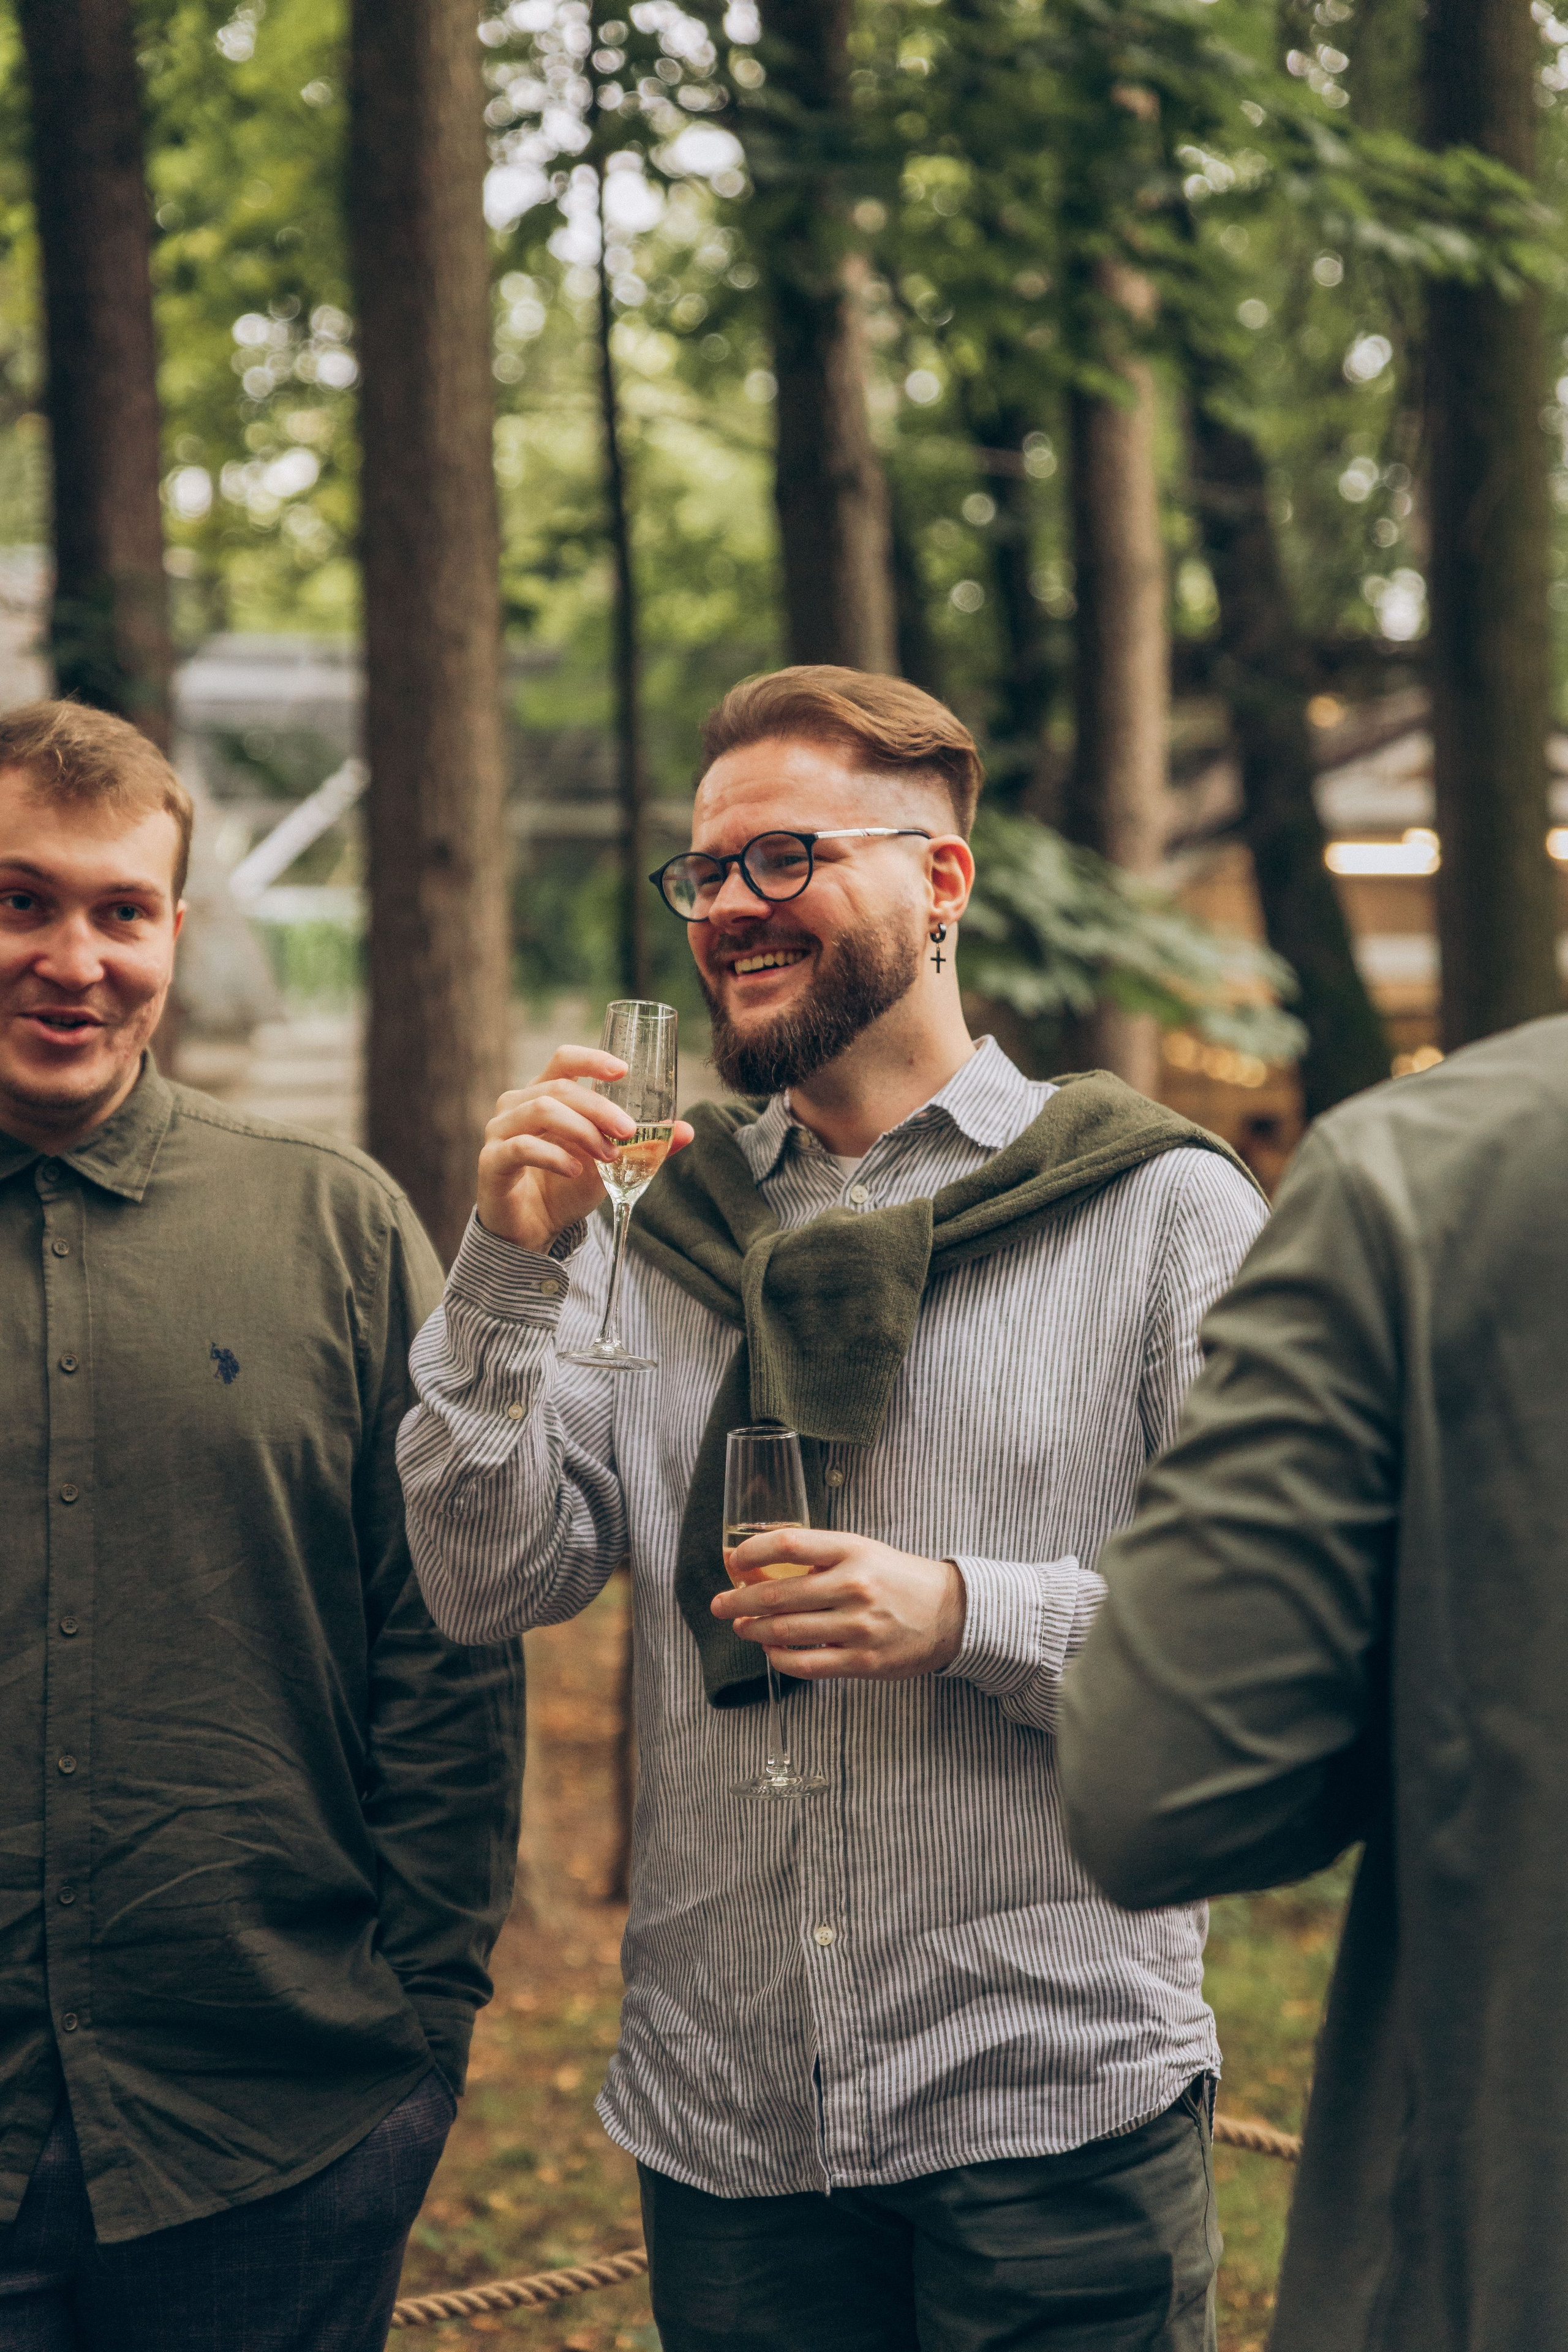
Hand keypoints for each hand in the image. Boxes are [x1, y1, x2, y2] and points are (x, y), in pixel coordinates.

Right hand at [476, 1046, 694, 1251]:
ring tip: (608, 1156)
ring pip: (541, 1110)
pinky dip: (554, 1156)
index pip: (563, 1059)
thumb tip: (688, 1130)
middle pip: (560, 1088)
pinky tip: (575, 1171)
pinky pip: (522, 1147)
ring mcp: (499, 1131)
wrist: (531, 1230)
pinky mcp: (491, 1162)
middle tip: (629, 1131)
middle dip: (600, 1107)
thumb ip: (642, 1146)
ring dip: (582, 1130)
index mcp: (542, 1093)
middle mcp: (516, 1105)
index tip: (623, 1070)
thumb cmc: (565, 1187)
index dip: (592, 1059)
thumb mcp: (609, 1165)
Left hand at [711, 1530, 966, 1680]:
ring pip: (786, 1632)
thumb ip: (816, 1558)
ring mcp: (859, 1627)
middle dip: (738, 1601)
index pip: (789, 1544)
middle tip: (719, 1604)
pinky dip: (779, 1659)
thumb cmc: (895, 1578)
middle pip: (778, 1594)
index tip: (733, 1561)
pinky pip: (806, 1665)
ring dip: (753, 1630)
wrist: (950, 1613)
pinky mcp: (863, 1662)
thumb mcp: (861, 1551)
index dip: (751, 1552)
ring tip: (741, 1626)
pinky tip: (771, 1651)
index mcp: (852, 1550)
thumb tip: (755, 1564)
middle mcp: (854, 1586)